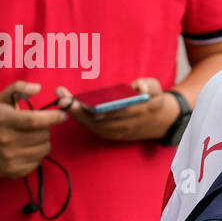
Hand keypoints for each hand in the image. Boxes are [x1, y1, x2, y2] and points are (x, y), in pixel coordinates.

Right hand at [0, 81, 67, 177]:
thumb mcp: (0, 99)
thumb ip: (18, 88)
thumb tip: (38, 87)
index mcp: (3, 120)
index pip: (34, 120)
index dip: (53, 118)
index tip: (63, 115)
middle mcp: (5, 140)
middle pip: (43, 136)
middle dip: (47, 129)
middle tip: (39, 126)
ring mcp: (8, 158)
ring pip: (44, 149)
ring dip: (43, 142)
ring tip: (32, 137)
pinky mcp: (12, 171)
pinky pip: (37, 162)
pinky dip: (37, 155)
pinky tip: (26, 149)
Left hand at [56, 78, 174, 141]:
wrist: (160, 122)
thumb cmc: (154, 100)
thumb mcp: (158, 90)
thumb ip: (150, 85)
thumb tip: (139, 87)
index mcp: (139, 112)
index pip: (116, 111)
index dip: (97, 107)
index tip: (83, 101)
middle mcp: (126, 126)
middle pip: (98, 120)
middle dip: (78, 109)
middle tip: (62, 97)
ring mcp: (118, 132)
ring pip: (93, 126)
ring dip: (76, 114)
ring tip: (61, 98)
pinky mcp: (112, 135)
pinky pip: (93, 128)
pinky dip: (81, 119)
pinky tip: (69, 107)